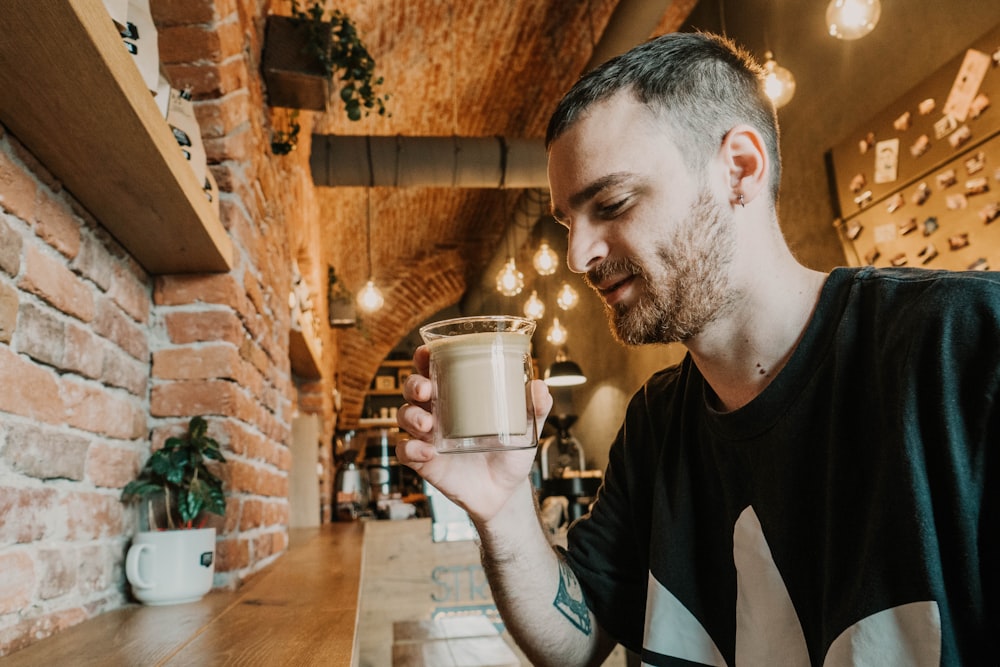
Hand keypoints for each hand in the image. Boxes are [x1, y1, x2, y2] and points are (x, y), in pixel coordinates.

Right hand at [396, 345, 552, 523]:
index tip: (426, 352)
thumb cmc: (511, 452)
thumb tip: (540, 386)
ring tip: (427, 424)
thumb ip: (536, 407)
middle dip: (414, 384)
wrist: (505, 491)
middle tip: (426, 390)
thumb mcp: (527, 428)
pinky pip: (405, 451)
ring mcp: (428, 437)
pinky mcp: (424, 461)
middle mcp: (438, 412)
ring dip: (410, 416)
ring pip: (404, 417)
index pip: (434, 370)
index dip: (424, 358)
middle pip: (412, 389)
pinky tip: (428, 452)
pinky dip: (410, 449)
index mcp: (457, 396)